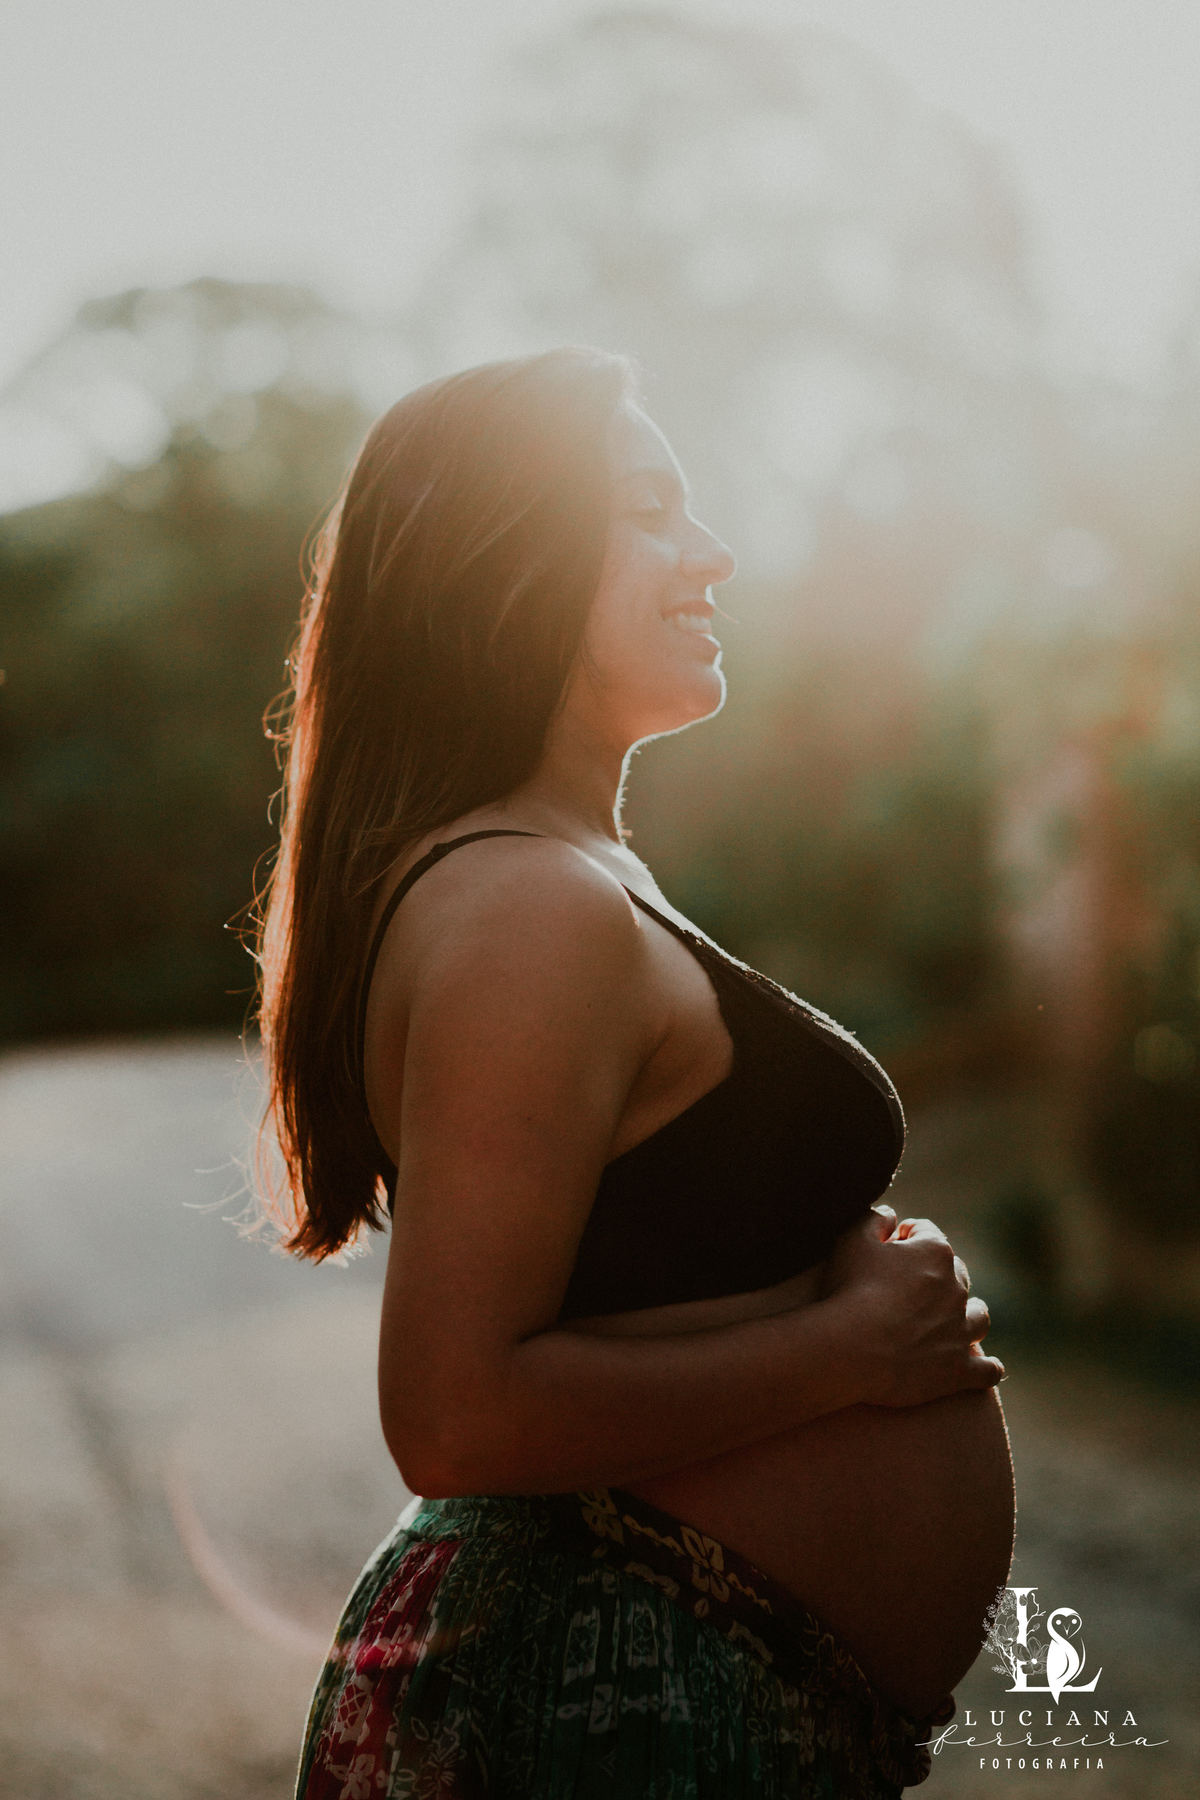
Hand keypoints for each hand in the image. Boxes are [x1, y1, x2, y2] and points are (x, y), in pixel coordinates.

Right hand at [821, 1204, 1004, 1406]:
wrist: (850, 1350)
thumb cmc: (849, 1291)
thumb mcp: (852, 1240)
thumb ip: (874, 1219)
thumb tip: (890, 1215)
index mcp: (935, 1252)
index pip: (926, 1233)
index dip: (906, 1238)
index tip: (888, 1248)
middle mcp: (957, 1289)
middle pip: (955, 1273)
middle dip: (939, 1275)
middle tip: (912, 1289)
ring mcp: (962, 1331)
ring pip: (978, 1317)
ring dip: (969, 1315)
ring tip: (954, 1321)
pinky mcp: (960, 1370)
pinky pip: (986, 1370)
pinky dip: (986, 1368)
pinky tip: (984, 1368)